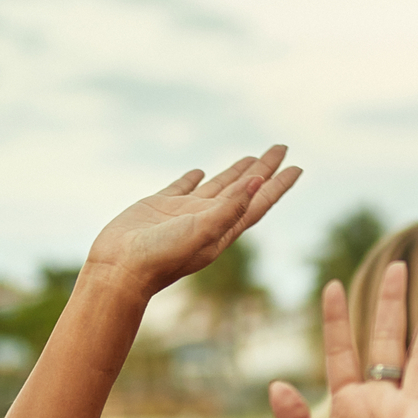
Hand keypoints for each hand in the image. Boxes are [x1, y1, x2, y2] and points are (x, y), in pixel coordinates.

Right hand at [84, 146, 300, 297]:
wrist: (120, 269)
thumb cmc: (162, 256)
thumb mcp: (202, 231)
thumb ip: (230, 207)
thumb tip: (259, 182)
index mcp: (223, 229)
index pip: (258, 201)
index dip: (278, 184)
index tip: (297, 166)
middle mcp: (208, 220)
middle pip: (244, 189)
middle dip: (263, 169)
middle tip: (281, 147)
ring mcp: (183, 213)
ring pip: (216, 186)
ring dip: (235, 172)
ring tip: (251, 157)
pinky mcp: (158, 206)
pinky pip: (181, 188)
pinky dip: (192, 179)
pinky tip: (199, 172)